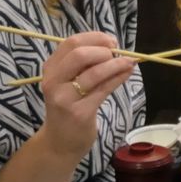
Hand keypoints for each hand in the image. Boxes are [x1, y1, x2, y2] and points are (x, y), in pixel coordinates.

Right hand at [36, 31, 138, 157]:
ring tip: (129, 62)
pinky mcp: (80, 112)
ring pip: (94, 73)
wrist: (60, 143)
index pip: (71, 43)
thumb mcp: (68, 83)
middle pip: (79, 54)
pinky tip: (127, 73)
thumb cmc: (68, 108)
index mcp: (50, 69)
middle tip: (117, 53)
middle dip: (103, 50)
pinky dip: (118, 78)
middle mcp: (53, 81)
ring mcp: (65, 98)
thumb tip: (112, 47)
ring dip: (116, 64)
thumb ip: (83, 66)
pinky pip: (103, 90)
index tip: (111, 41)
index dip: (94, 38)